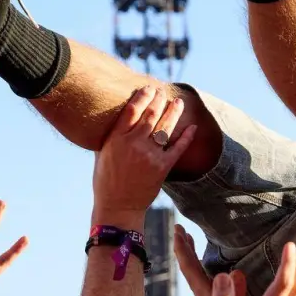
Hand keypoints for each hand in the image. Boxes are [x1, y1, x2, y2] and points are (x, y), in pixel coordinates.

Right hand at [93, 86, 198, 224]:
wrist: (117, 207)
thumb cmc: (106, 181)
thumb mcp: (102, 154)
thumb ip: (112, 136)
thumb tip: (119, 119)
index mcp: (116, 139)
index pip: (132, 110)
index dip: (142, 96)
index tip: (148, 88)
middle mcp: (134, 144)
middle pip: (151, 114)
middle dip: (159, 99)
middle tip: (163, 92)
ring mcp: (150, 155)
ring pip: (165, 127)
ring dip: (174, 112)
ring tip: (178, 102)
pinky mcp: (162, 167)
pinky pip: (178, 148)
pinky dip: (187, 136)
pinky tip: (193, 127)